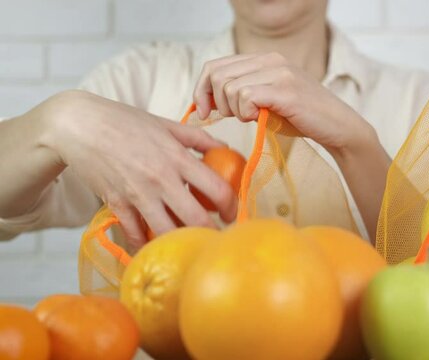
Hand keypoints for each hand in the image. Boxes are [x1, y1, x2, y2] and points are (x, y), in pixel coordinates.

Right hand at [40, 90, 235, 249]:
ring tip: (188, 241)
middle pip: (196, 218)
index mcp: (178, 158)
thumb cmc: (125, 122)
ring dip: (181, 241)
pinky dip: (146, 243)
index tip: (232, 212)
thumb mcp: (167, 125)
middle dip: (211, 231)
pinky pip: (136, 234)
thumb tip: (225, 150)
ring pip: (167, 232)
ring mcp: (138, 195)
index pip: (217, 189)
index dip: (231, 206)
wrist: (80, 126)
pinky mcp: (117, 205)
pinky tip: (154, 243)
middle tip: (215, 234)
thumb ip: (199, 139)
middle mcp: (161, 179)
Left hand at [192, 52, 376, 154]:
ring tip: (253, 117)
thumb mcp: (267, 101)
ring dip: (234, 109)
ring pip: (230, 87)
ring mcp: (280, 73)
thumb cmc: (302, 117)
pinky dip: (246, 112)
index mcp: (265, 58)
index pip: (216, 65)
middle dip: (215, 101)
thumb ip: (242, 94)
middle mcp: (272, 60)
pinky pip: (246, 97)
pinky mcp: (286, 90)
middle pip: (217, 75)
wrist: (338, 127)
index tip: (204, 111)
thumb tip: (208, 101)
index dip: (202, 89)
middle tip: (231, 117)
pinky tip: (260, 118)